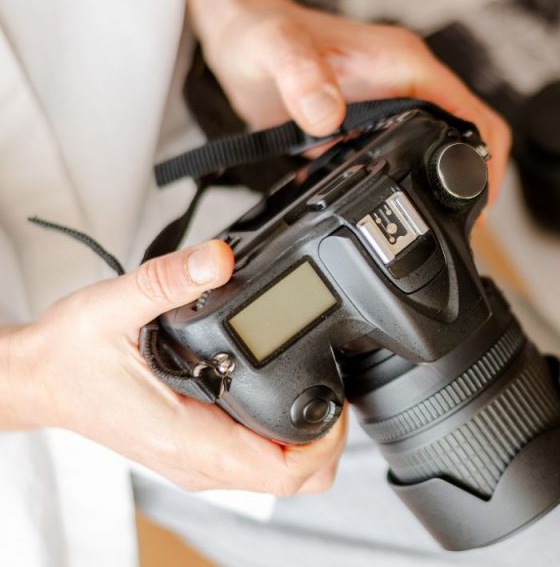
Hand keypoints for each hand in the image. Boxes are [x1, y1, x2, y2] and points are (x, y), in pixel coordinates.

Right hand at [7, 241, 345, 494]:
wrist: (40, 378)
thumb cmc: (69, 356)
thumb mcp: (112, 306)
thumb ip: (167, 280)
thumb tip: (217, 260)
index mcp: (185, 439)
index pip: (279, 472)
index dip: (324, 443)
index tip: (337, 401)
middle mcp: (197, 461)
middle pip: (293, 481)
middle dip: (329, 442)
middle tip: (336, 390)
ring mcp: (200, 460)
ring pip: (279, 474)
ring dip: (310, 439)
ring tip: (318, 387)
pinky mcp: (199, 449)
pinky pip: (259, 458)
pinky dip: (285, 435)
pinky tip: (286, 393)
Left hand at [202, 0, 510, 199]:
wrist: (238, 29)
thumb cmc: (259, 28)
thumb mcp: (274, 50)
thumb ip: (301, 78)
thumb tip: (328, 115)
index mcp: (404, 65)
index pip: (471, 114)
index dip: (487, 160)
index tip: (479, 203)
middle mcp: (406, 84)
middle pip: (467, 138)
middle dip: (471, 183)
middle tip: (457, 227)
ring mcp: (391, 106)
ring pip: (439, 152)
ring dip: (438, 186)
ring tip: (423, 225)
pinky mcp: (370, 125)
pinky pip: (402, 159)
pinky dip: (402, 186)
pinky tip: (380, 211)